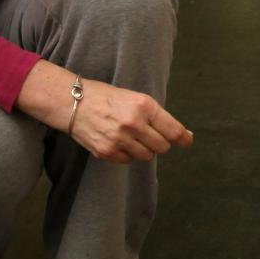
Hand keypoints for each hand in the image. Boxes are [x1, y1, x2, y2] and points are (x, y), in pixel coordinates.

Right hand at [72, 80, 194, 163]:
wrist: (72, 102)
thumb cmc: (107, 98)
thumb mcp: (135, 98)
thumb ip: (159, 117)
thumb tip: (186, 136)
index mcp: (144, 106)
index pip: (173, 130)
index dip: (183, 139)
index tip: (187, 142)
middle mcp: (134, 123)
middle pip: (162, 147)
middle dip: (159, 142)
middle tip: (147, 133)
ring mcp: (120, 139)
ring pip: (147, 156)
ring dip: (143, 149)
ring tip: (129, 135)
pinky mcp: (107, 152)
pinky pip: (129, 161)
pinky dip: (127, 154)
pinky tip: (116, 140)